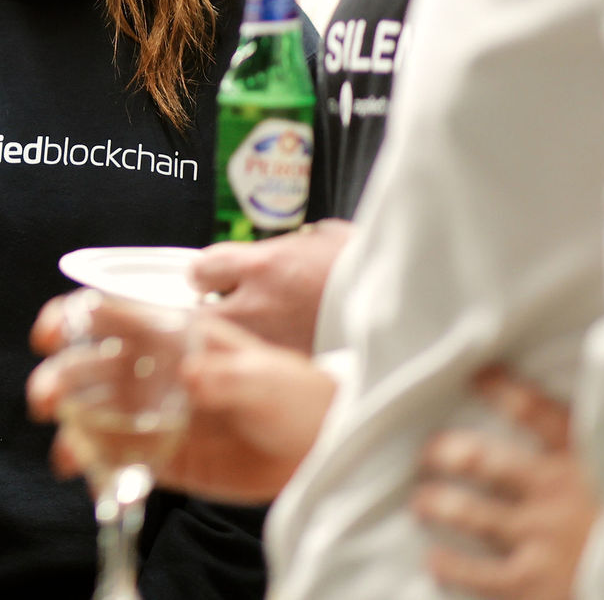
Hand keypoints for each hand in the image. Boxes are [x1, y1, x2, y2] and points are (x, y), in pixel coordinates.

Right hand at [29, 300, 333, 503]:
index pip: (109, 316)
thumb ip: (224, 376)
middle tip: (44, 400)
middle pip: (91, 369)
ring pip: (98, 417)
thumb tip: (187, 376)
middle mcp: (154, 373)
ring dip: (72, 429)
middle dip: (60, 379)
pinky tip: (90, 474)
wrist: (320, 448)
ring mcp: (156, 416)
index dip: (71, 318)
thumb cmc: (296, 395)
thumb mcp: (263, 377)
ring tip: (65, 453)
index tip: (49, 334)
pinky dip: (99, 467)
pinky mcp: (165, 458)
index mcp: (171, 337)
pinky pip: (121, 460)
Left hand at [191, 220, 353, 350]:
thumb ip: (293, 245)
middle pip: (201, 316)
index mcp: (262, 266)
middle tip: (226, 309)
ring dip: (235, 338)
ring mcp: (272, 341)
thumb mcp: (324, 238)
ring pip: (228, 345)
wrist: (403, 304)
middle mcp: (257, 305)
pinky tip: (283, 350)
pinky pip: (262, 362)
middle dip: (210, 312)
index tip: (214, 277)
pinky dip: (266, 357)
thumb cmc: (368, 265)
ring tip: (256, 332)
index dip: (206, 274)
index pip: (199, 271)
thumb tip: (289, 248)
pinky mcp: (292, 366)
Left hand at [413, 368, 595, 599]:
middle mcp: (557, 493)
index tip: (476, 375)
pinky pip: (479, 575)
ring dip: (438, 505)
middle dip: (447, 452)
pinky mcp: (535, 585)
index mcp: (587, 461)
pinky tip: (436, 561)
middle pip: (482, 459)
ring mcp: (542, 539)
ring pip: (471, 513)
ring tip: (422, 502)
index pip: (535, 410)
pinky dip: (450, 567)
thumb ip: (599, 450)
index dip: (499, 388)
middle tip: (430, 453)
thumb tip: (593, 418)